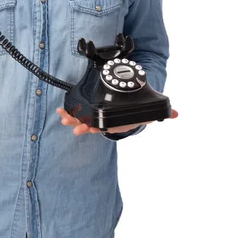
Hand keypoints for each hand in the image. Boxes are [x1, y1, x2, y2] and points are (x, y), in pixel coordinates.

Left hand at [56, 107, 178, 135]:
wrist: (129, 112)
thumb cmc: (136, 113)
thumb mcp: (147, 113)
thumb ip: (160, 113)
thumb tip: (175, 113)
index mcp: (114, 124)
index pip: (103, 127)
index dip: (94, 128)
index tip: (85, 128)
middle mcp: (104, 123)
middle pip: (89, 125)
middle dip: (79, 125)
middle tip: (71, 125)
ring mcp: (95, 118)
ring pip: (81, 120)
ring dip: (71, 119)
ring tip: (62, 117)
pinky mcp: (91, 111)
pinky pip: (78, 113)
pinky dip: (70, 112)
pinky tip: (62, 109)